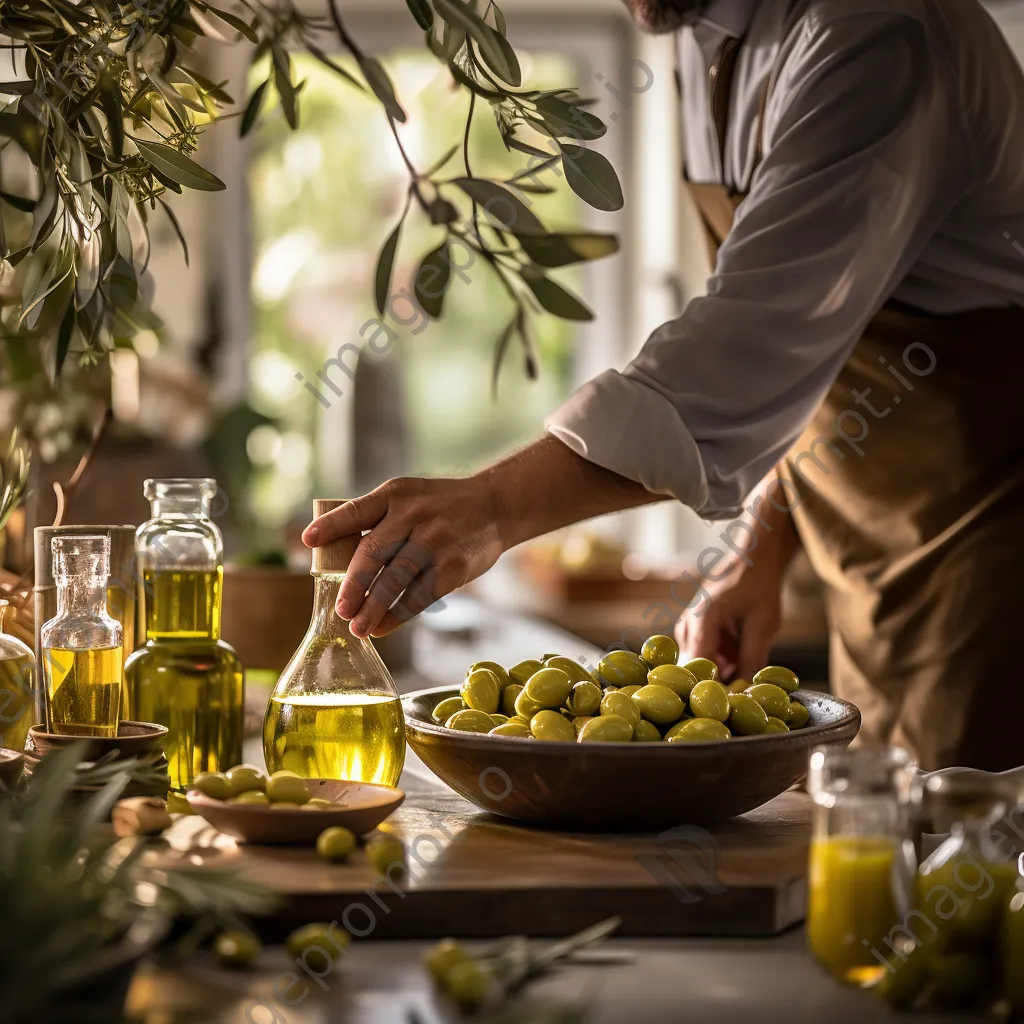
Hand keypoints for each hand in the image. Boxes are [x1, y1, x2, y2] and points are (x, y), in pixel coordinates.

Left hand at [302, 475, 504, 637]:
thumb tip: (338, 557)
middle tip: (340, 610)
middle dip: (353, 585)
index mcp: (396, 494)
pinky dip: (399, 614)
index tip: (308, 541)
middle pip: (374, 553)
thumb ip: (380, 519)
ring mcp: (435, 540)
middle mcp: (414, 514)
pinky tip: (384, 626)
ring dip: (374, 608)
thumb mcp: (410, 496)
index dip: (331, 526)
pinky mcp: (454, 565)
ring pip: (396, 580)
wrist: (495, 506)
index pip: (357, 510)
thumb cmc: (442, 507)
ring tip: (358, 628)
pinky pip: (420, 595)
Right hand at [675, 493, 798, 681]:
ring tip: (743, 675)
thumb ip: (753, 660)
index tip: (728, 709)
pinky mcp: (694, 631)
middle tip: (738, 699)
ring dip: (720, 675)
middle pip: (693, 670)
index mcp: (701, 619)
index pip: (697, 667)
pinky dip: (721, 664)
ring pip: (699, 666)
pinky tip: (739, 659)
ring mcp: (687, 628)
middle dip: (714, 686)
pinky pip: (703, 657)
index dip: (711, 691)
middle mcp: (687, 625)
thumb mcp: (763, 625)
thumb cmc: (758, 586)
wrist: (752, 559)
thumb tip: (746, 695)